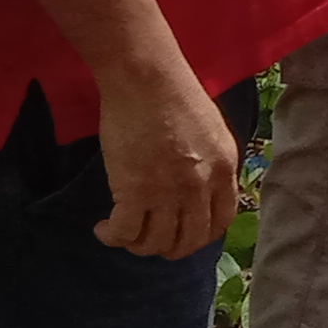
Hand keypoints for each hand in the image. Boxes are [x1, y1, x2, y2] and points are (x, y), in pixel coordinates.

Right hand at [93, 61, 242, 259]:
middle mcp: (199, 188)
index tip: (184, 234)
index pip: (220, 222)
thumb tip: (200, 190)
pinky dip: (112, 237)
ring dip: (138, 246)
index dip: (201, 236)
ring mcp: (167, 193)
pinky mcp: (133, 193)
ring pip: (155, 244)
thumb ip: (210, 165)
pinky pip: (124, 234)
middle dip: (169, 248)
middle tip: (152, 240)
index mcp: (223, 170)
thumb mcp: (212, 132)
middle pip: (188, 241)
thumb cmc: (176, 94)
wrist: (146, 79)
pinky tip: (103, 229)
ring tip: (125, 233)